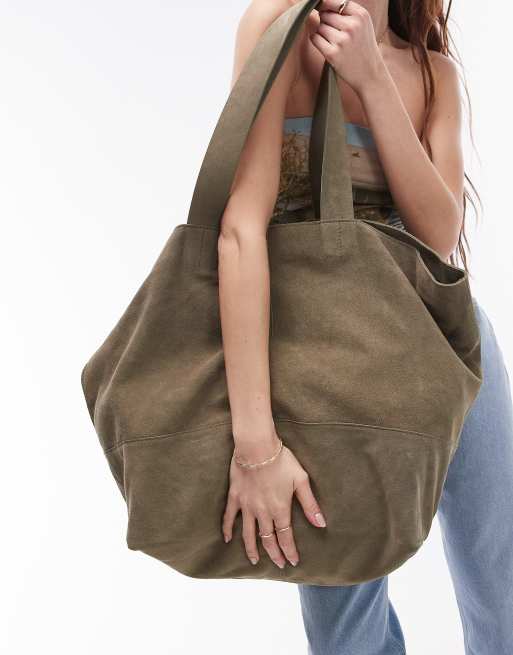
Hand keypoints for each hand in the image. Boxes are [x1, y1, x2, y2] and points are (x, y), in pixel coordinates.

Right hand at [222, 432, 326, 567]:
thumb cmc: (281, 460)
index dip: (289, 551)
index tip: (292, 561)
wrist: (256, 446)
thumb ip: (310, 504)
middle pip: (268, 538)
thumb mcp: (301, 480)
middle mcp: (262, 511)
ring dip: (251, 549)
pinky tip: (227, 539)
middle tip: (278, 564)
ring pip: (248, 533)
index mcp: (280, 508)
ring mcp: (246, 505)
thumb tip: (321, 524)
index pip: (285, 536)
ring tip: (254, 561)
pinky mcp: (235, 497)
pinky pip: (229, 517)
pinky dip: (227, 529)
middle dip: (274, 554)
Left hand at [310, 0, 385, 93]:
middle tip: (333, 32)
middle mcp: (352, 26)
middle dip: (324, 21)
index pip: (334, 2)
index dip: (325, 6)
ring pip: (319, 26)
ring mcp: (342, 40)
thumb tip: (320, 5)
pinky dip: (316, 39)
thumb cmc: (363, 47)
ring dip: (321, 32)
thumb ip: (346, 12)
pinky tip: (325, 45)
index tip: (324, 11)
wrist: (370, 74)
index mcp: (361, 15)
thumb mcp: (363, 24)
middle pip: (325, 14)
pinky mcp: (332, 54)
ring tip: (332, 40)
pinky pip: (315, 38)